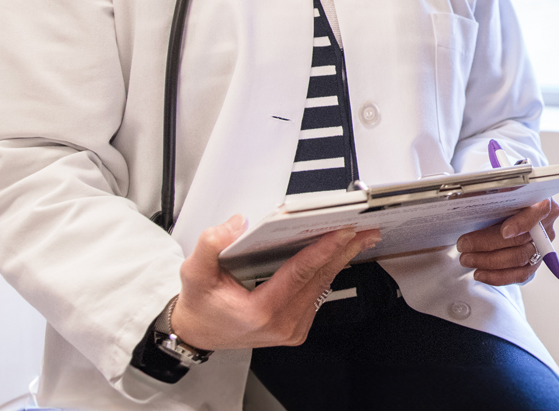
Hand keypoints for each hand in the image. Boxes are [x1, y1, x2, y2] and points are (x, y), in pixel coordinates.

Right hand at [169, 215, 379, 349]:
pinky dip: (327, 273)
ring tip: (356, 238)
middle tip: (363, 229)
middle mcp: (282, 323)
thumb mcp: (195, 273)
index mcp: (261, 312)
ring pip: (322, 286)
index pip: (300, 274)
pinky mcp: (297, 328)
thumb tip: (235, 225)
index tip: (344, 232)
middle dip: (342, 251)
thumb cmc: (201, 305)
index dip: (324, 250)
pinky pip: (317, 295)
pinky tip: (336, 256)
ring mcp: (292, 328)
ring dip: (339, 260)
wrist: (199, 333)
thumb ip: (210, 245)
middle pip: (318, 278)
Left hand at [455, 199, 558, 284]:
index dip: (522, 223)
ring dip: (488, 261)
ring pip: (518, 259)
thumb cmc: (506, 197)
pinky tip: (479, 272)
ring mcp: (541, 247)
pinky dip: (496, 276)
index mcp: (543, 202)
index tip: (504, 232)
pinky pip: (518, 275)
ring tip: (466, 258)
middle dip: (489, 244)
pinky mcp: (533, 263)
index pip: (539, 211)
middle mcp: (546, 226)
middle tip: (465, 244)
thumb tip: (475, 194)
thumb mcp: (500, 187)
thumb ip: (495, 189)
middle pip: (521, 239)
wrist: (511, 208)